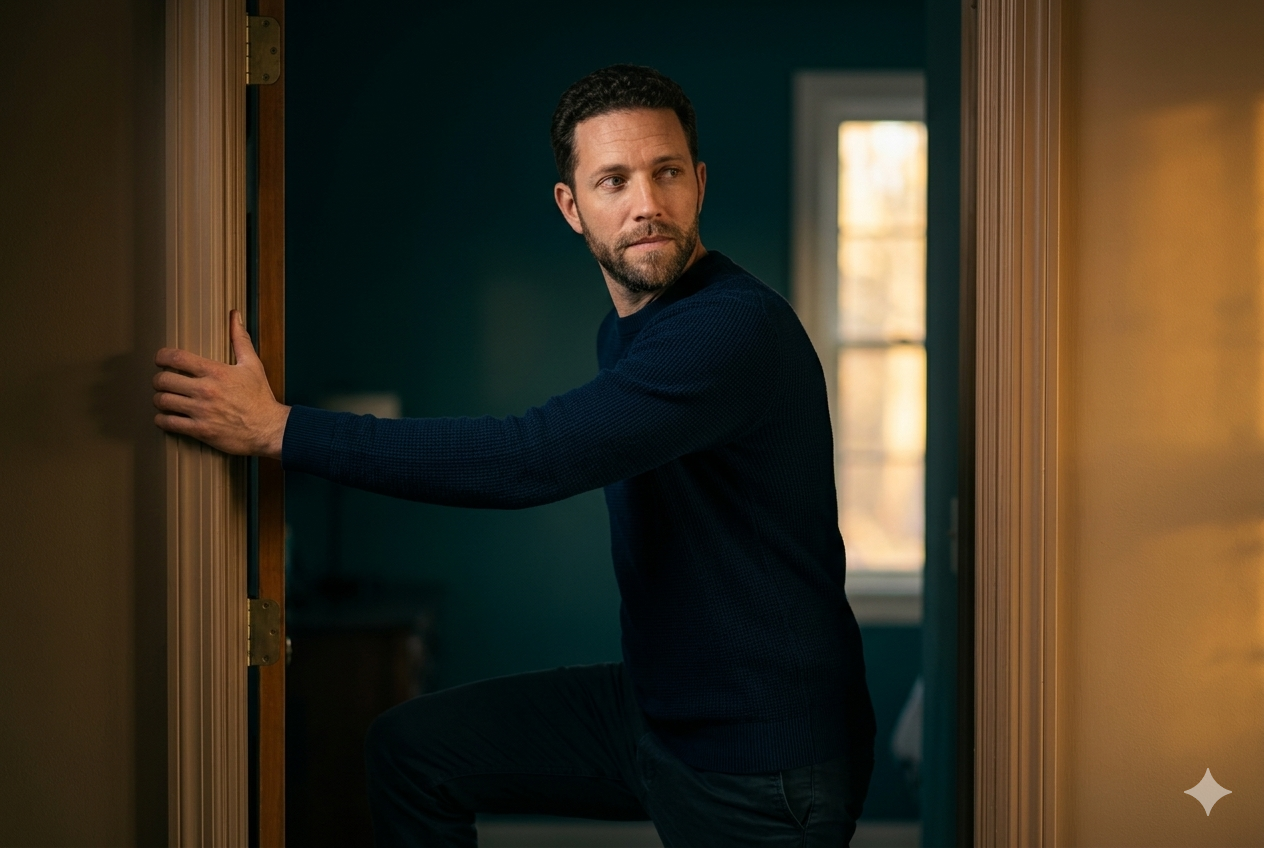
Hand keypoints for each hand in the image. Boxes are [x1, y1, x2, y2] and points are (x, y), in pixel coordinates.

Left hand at [153, 310, 289, 458]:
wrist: (269, 428)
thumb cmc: (260, 397)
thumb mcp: (252, 365)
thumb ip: (240, 339)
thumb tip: (235, 315)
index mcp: (216, 372)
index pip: (177, 357)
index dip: (162, 356)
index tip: (160, 359)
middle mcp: (206, 391)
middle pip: (164, 380)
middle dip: (159, 379)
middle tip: (162, 381)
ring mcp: (201, 411)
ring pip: (163, 401)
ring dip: (159, 399)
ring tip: (164, 399)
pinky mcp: (200, 430)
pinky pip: (169, 423)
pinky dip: (162, 420)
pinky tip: (166, 417)